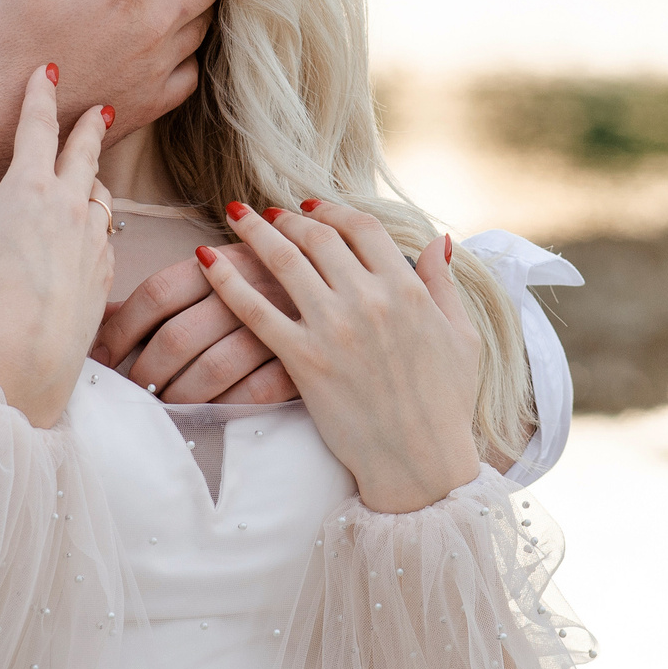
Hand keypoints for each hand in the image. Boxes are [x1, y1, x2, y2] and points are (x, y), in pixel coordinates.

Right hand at [0, 65, 112, 425]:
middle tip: (101, 110)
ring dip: (95, 178)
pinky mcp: (104, 270)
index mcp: (28, 187)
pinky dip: (99, 225)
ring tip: (92, 173)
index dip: (41, 94)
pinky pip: (107, 237)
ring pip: (100, 194)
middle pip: (84, 152)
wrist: (30, 350)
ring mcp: (92, 237)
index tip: (49, 71)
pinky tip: (93, 231)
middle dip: (89, 127)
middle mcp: (68, 203)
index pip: (38, 125)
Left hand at [91, 245, 299, 403]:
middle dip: (145, 371)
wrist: (354, 291)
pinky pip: (253, 393)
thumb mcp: (225, 271)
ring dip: (178, 395)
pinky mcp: (304, 360)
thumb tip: (106, 315)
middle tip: (134, 390)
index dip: (121, 329)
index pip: (158, 293)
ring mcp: (281, 324)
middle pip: (178, 336)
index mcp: (227, 259)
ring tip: (164, 405)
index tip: (102, 356)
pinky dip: (223, 407)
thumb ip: (172, 292)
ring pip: (211, 369)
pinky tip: (209, 412)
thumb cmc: (271, 286)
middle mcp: (253, 286)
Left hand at [195, 201, 482, 512]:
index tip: (312, 206)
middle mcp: (369, 300)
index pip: (363, 228)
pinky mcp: (304, 360)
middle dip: (289, 217)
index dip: (333, 209)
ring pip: (284, 261)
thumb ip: (444, 283)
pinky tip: (206, 260)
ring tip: (236, 216)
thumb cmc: (446, 404)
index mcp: (407, 289)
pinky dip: (227, 280)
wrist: (421, 462)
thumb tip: (438, 239)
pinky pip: (255, 310)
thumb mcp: (461, 336)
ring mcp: (333, 329)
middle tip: (269, 212)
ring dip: (255, 232)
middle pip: (318, 237)